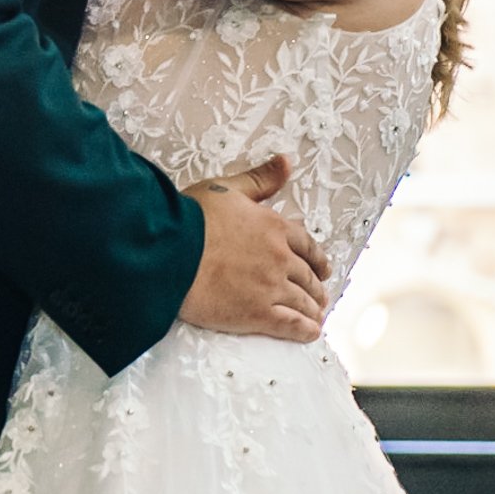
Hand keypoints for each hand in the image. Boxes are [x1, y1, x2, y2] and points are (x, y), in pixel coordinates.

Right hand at [178, 155, 333, 343]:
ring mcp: (271, 287)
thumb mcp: (228, 188)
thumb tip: (287, 161)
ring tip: (316, 315)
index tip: (323, 268)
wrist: (171, 251)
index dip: (317, 258)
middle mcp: (279, 258)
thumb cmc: (193, 216)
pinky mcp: (256, 314)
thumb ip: (260, 179)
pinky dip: (303, 329)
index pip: (306, 245)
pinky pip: (290, 325)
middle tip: (320, 295)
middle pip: (307, 276)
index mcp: (274, 227)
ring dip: (313, 309)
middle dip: (316, 287)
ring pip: (302, 301)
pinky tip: (309, 332)